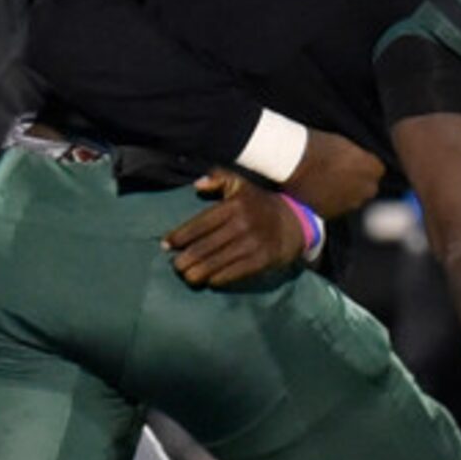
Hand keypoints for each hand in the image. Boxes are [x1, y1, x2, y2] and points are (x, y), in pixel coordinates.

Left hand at [165, 169, 303, 287]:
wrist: (295, 222)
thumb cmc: (258, 204)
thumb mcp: (241, 185)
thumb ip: (218, 178)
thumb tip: (197, 185)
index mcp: (234, 205)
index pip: (199, 224)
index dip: (179, 236)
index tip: (165, 245)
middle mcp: (243, 224)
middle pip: (205, 247)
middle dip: (185, 259)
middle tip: (175, 266)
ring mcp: (253, 243)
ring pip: (217, 262)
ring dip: (197, 272)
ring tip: (186, 276)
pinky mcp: (262, 260)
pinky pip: (234, 273)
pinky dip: (218, 279)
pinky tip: (208, 280)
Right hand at [287, 129, 383, 219]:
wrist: (293, 163)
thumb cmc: (317, 146)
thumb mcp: (344, 145)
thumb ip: (357, 157)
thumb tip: (360, 162)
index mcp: (374, 168)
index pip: (376, 169)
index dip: (362, 165)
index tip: (351, 162)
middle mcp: (368, 188)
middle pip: (367, 186)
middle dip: (357, 182)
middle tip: (339, 174)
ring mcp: (351, 203)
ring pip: (353, 198)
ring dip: (345, 193)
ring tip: (327, 183)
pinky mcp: (334, 213)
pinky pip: (338, 207)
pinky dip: (332, 202)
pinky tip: (319, 191)